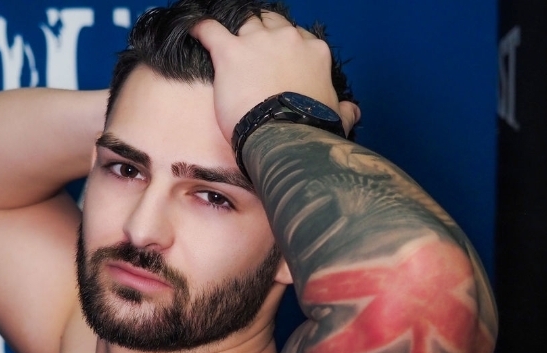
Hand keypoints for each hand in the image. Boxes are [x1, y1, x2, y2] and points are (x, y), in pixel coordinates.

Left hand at [190, 13, 359, 144]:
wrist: (284, 136)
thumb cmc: (310, 129)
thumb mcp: (336, 118)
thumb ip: (344, 110)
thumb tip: (352, 111)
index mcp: (314, 52)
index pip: (300, 40)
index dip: (289, 50)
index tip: (282, 62)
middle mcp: (288, 39)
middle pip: (273, 26)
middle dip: (265, 35)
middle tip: (256, 53)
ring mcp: (258, 42)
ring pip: (246, 23)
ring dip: (240, 33)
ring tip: (232, 46)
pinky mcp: (230, 52)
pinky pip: (210, 30)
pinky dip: (200, 28)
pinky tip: (194, 30)